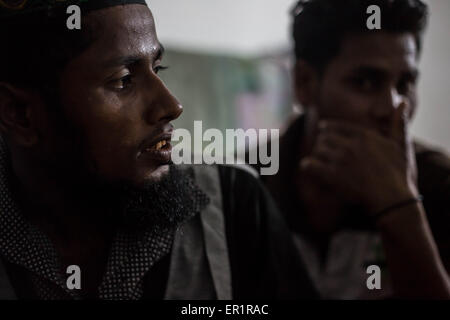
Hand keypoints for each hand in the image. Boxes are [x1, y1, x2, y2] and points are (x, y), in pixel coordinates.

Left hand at [300, 103, 418, 214]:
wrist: (393, 198)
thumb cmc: (400, 173)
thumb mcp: (401, 145)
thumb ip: (398, 124)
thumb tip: (402, 102)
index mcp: (365, 136)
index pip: (337, 126)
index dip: (327, 127)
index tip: (322, 128)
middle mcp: (351, 145)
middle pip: (325, 137)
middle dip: (322, 142)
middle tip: (320, 147)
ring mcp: (340, 160)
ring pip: (318, 150)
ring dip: (316, 154)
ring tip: (317, 159)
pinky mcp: (332, 175)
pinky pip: (311, 165)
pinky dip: (307, 165)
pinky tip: (306, 166)